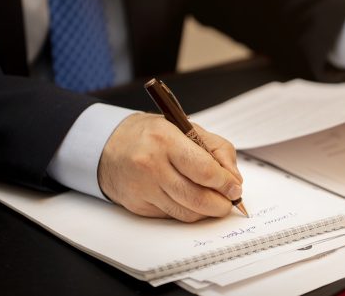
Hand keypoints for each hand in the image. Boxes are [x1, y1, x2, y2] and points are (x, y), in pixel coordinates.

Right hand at [98, 113, 241, 221]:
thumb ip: (216, 149)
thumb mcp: (186, 128)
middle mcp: (152, 165)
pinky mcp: (138, 206)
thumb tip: (234, 179)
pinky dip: (187, 212)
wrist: (108, 146)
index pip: (204, 170)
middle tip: (230, 201)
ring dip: (207, 212)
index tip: (235, 188)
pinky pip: (172, 216)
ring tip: (215, 202)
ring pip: (187, 213)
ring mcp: (143, 188)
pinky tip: (191, 201)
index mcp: (166, 140)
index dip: (225, 183)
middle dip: (221, 204)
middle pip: (197, 198)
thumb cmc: (151, 135)